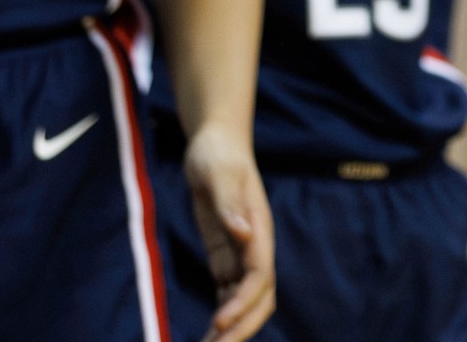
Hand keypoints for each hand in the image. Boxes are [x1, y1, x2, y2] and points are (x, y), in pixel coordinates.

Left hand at [185, 126, 274, 341]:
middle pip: (260, 298)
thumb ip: (230, 203)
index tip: (219, 321)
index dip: (243, 302)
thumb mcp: (218, 172)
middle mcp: (255, 247)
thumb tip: (244, 234)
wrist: (216, 144)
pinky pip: (229, 293)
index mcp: (259, 229)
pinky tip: (206, 333)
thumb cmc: (217, 154)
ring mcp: (242, 253)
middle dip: (243, 326)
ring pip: (245, 301)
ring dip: (231, 327)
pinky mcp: (226, 255)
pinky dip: (221, 315)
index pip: (260, 276)